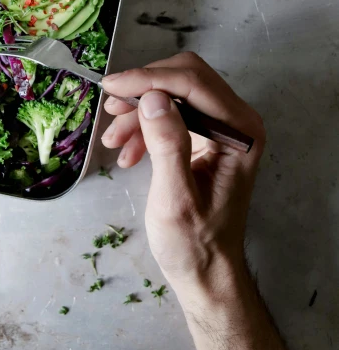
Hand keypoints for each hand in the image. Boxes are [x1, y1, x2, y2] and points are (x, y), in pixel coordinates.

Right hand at [101, 52, 264, 294]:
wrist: (204, 271)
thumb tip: (152, 98)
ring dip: (138, 112)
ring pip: (173, 94)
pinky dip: (143, 128)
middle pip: (184, 78)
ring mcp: (222, 128)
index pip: (194, 83)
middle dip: (143, 91)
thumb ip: (168, 145)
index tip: (110, 87)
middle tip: (108, 109)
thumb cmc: (194, 244)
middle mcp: (237, 121)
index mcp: (241, 132)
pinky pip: (170, 114)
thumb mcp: (176, 199)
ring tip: (112, 142)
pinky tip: (126, 154)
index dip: (149, 79)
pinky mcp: (205, 137)